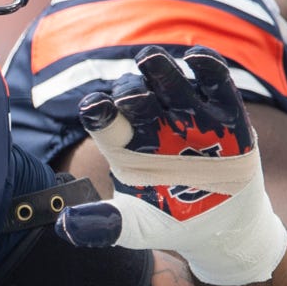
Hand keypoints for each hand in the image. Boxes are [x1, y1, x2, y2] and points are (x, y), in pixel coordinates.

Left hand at [54, 47, 286, 285]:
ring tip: (150, 61)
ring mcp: (188, 113)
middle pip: (135, 95)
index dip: (98, 112)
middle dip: (129, 92)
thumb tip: (62, 225)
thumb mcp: (136, 228)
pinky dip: (207, 65)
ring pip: (169, 81)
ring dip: (159, 69)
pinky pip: (214, 80)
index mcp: (126, 144)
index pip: (105, 121)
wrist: (221, 225)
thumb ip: (102, 225)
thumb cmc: (171, 219)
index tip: (93, 108)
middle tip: (128, 97)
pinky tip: (196, 58)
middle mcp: (153, 122)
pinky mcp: (224, 110)